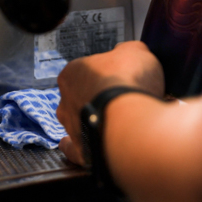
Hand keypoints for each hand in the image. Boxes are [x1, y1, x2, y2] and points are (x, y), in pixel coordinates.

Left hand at [56, 41, 164, 163]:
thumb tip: (126, 54)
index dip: (107, 74)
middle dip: (98, 97)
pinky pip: (75, 149)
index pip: (87, 70)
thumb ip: (128, 51)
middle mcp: (66, 99)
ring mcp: (71, 126)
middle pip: (81, 95)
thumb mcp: (136, 51)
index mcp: (73, 72)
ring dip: (94, 121)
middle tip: (122, 100)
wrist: (130, 121)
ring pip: (79, 121)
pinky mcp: (80, 150)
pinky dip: (81, 148)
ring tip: (120, 123)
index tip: (121, 78)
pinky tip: (89, 146)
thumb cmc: (128, 83)